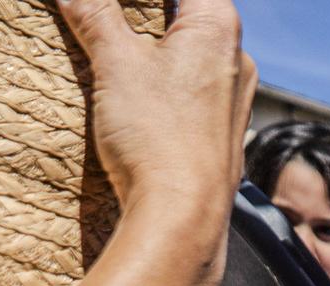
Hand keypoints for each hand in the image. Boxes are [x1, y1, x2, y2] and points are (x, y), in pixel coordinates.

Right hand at [59, 0, 256, 218]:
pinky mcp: (219, 136)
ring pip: (190, 55)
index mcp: (217, 26)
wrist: (182, 219)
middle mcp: (235, 60)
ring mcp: (231, 101)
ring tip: (115, 52)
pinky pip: (192, 93)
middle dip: (147, 13)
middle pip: (188, 13)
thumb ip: (94, 15)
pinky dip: (165, 84)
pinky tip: (139, 99)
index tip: (116, 4)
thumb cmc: (158, 136)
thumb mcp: (116, 63)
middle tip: (106, 16)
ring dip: (155, 48)